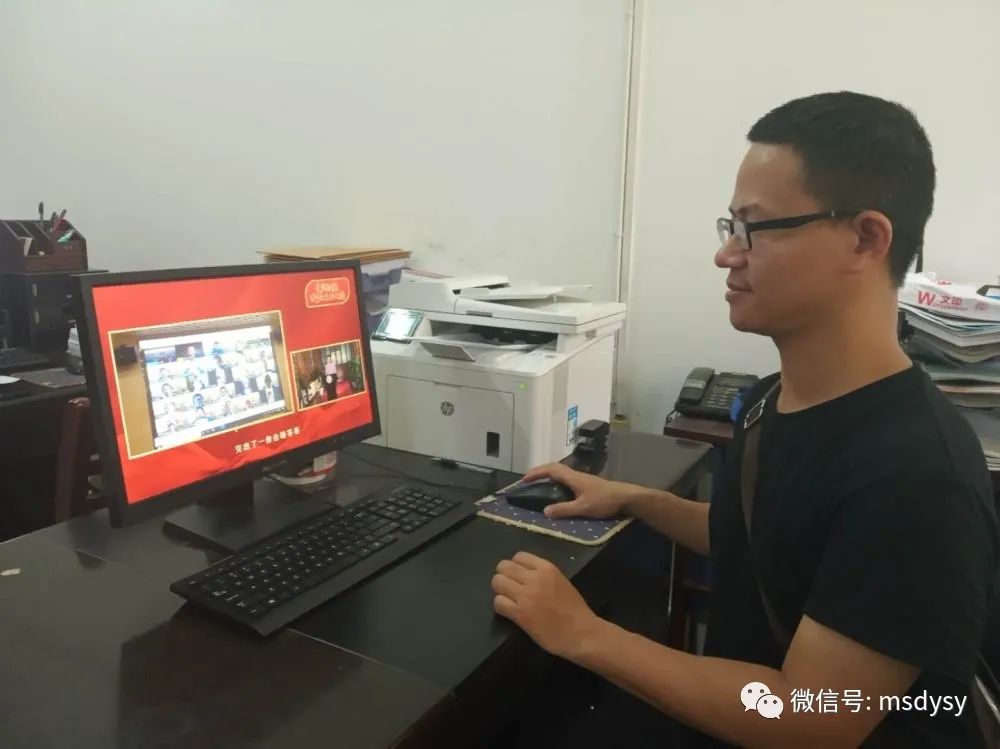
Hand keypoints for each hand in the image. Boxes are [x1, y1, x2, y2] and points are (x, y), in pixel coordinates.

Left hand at [492, 552, 601, 659]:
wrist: (581, 633)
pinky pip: (498, 602)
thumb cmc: (575, 610)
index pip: (519, 556)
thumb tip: (524, 575)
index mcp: (547, 568)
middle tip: (510, 588)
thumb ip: (543, 575)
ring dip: (500, 591)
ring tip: (509, 600)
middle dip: (504, 576)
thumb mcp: (561, 581)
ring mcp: (526, 595)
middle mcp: (534, 578)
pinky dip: (501, 607)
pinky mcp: (520, 613)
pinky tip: (510, 612)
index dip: (515, 567)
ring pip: (497, 582)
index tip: (519, 577)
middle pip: (504, 566)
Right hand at [522, 463, 636, 519]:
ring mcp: (583, 479)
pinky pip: (568, 478)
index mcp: (573, 478)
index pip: (551, 470)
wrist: (626, 498)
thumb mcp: (583, 508)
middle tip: (529, 480)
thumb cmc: (605, 501)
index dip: (536, 473)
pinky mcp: (588, 484)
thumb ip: (564, 510)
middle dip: (540, 472)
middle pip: (555, 468)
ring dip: (549, 475)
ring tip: (540, 484)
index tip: (524, 479)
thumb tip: (545, 511)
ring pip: (562, 472)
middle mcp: (576, 475)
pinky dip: (558, 481)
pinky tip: (559, 491)